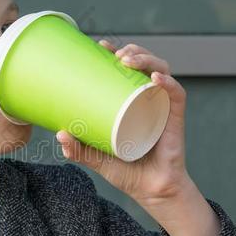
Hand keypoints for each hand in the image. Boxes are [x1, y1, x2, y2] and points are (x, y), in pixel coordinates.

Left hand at [56, 40, 191, 207]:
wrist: (150, 191)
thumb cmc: (126, 171)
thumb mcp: (96, 159)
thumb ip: (78, 149)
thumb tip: (59, 133)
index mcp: (131, 101)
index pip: (127, 68)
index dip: (116, 51)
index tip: (100, 44)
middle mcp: (148, 99)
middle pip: (145, 63)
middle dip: (133, 51)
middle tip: (115, 54)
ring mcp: (163, 106)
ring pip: (162, 71)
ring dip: (147, 59)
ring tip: (128, 61)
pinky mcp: (175, 119)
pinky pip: (177, 95)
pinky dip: (168, 83)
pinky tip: (156, 79)